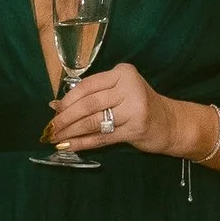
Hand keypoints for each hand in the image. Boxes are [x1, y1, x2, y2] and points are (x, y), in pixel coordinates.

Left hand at [45, 62, 187, 155]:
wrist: (170, 123)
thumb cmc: (138, 105)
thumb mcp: (118, 92)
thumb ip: (92, 95)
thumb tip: (55, 105)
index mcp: (122, 73)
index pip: (88, 86)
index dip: (68, 100)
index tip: (54, 111)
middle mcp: (129, 87)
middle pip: (89, 104)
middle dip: (66, 118)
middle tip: (50, 129)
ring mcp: (134, 108)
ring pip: (94, 121)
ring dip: (71, 132)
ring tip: (55, 138)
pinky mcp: (135, 129)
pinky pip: (102, 137)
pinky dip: (83, 143)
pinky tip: (69, 146)